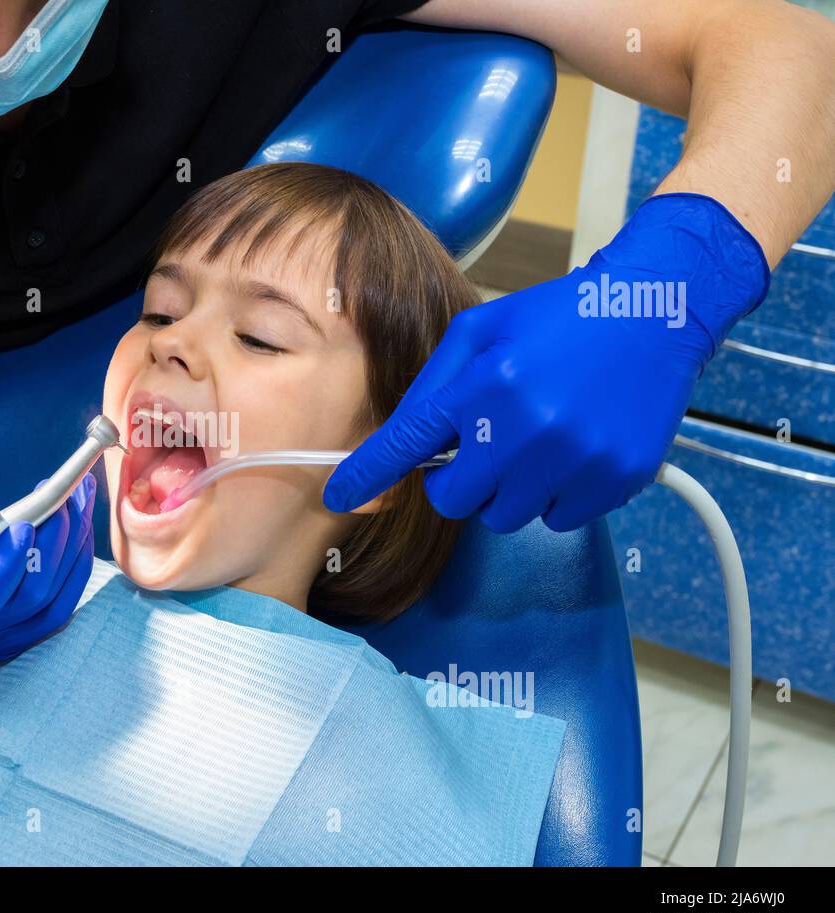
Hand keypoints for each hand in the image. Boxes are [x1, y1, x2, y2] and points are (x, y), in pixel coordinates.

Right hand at [0, 467, 95, 662]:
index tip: (25, 525)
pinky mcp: (19, 630)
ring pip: (51, 604)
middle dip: (52, 546)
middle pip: (24, 603)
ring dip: (73, 549)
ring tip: (79, 499)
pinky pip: (59, 604)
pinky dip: (74, 563)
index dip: (3, 571)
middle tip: (67, 496)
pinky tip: (79, 524)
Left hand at [323, 193, 768, 532]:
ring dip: (508, 490)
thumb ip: (436, 385)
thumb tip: (405, 441)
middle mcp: (527, 428)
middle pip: (456, 500)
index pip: (410, 444)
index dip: (369, 474)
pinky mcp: (614, 479)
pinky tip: (572, 451)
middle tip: (483, 448)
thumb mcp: (482, 330)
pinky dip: (556, 495)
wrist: (656, 309)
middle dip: (458, 480)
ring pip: (507, 516)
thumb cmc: (558, 317)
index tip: (340, 493)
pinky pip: (559, 518)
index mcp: (486, 384)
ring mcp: (575, 459)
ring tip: (535, 443)